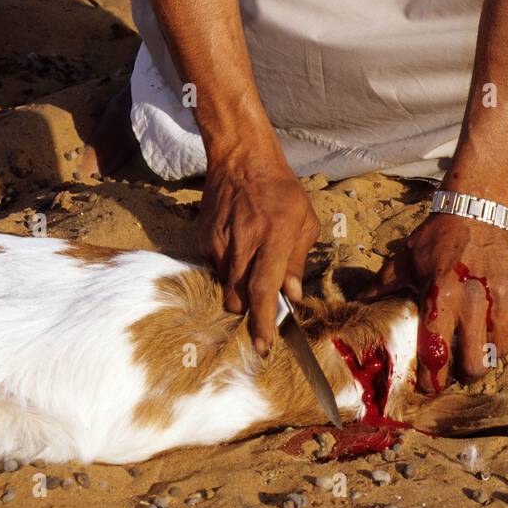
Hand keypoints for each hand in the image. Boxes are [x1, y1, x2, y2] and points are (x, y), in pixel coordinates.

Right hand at [194, 156, 319, 355]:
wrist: (241, 160)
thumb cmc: (281, 190)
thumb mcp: (305, 221)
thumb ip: (297, 261)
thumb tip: (290, 295)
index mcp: (273, 238)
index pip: (264, 290)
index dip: (263, 323)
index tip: (263, 347)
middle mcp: (243, 243)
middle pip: (238, 299)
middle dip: (250, 311)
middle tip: (263, 303)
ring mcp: (218, 242)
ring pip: (224, 288)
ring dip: (238, 289)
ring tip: (251, 264)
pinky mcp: (202, 240)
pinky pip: (213, 269)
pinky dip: (226, 270)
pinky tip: (238, 248)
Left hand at [362, 213, 507, 390]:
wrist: (474, 210)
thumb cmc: (436, 238)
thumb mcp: (404, 259)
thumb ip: (383, 285)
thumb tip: (359, 303)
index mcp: (440, 295)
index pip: (436, 352)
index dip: (433, 378)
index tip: (430, 385)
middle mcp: (473, 300)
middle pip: (475, 363)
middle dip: (465, 373)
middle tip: (459, 368)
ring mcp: (502, 297)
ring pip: (502, 350)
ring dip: (490, 352)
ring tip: (480, 344)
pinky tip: (500, 322)